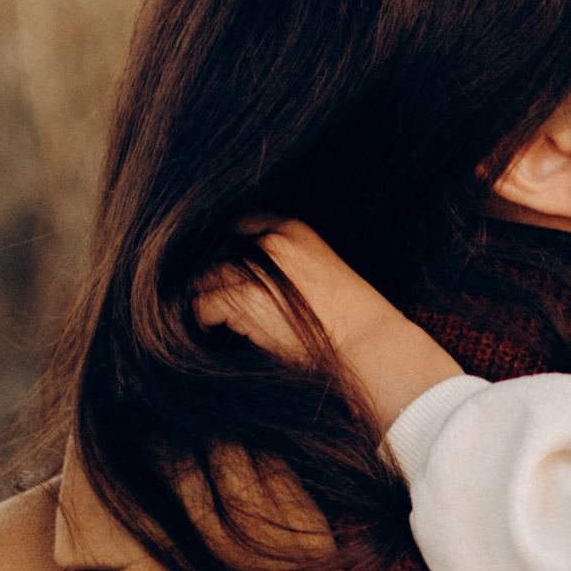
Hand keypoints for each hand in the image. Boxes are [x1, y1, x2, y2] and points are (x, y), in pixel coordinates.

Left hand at [192, 221, 457, 428]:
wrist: (368, 342)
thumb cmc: (351, 318)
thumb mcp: (321, 270)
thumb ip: (285, 263)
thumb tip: (249, 277)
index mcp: (292, 228)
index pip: (236, 229)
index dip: (224, 254)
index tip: (221, 275)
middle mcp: (270, 240)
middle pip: (215, 251)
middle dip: (210, 275)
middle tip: (208, 298)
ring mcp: (255, 268)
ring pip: (204, 277)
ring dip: (203, 297)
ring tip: (207, 318)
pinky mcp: (244, 299)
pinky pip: (203, 305)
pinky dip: (202, 321)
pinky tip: (209, 331)